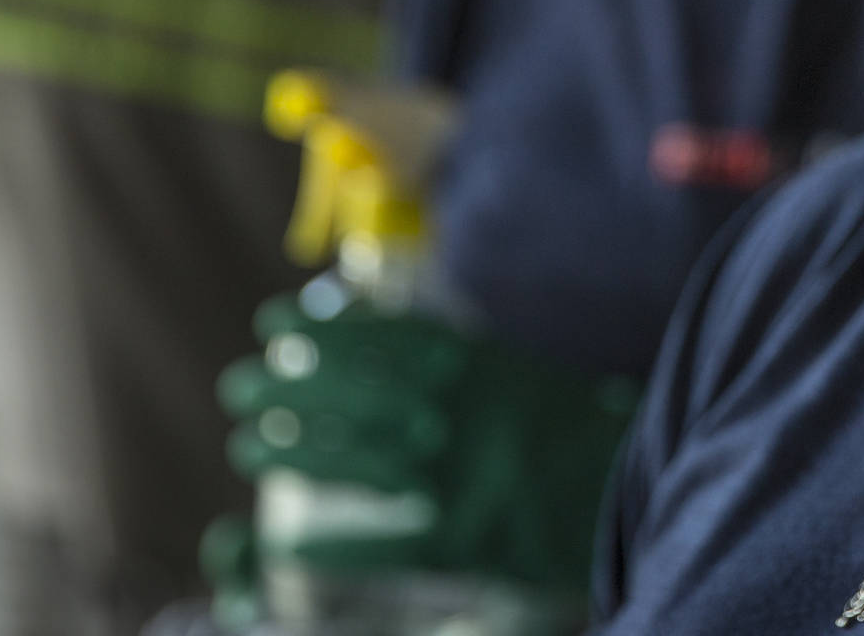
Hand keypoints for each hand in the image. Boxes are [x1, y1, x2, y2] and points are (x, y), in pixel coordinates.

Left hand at [218, 292, 638, 595]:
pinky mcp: (464, 534)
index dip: (318, 329)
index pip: (378, 337)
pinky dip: (337, 544)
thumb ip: (460, 364)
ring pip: (354, 460)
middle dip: (286, 386)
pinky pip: (386, 542)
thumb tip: (394, 347)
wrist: (626, 482)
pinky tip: (291, 542)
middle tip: (237, 382)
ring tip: (247, 441)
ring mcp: (455, 474)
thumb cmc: (576, 428)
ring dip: (294, 449)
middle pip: (350, 395)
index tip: (272, 319)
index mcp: (470, 366)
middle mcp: (454, 412)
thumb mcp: (520, 375)